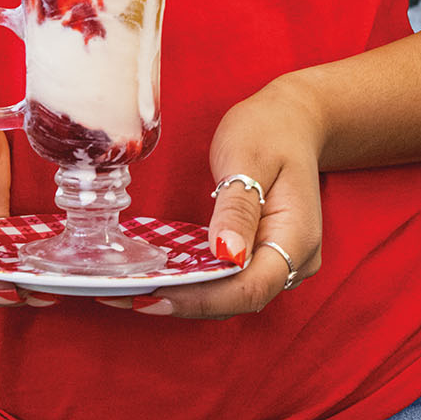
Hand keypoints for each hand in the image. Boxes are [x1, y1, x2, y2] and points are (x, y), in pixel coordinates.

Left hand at [101, 79, 323, 319]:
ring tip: (132, 290)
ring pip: (231, 293)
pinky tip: (159, 276)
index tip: (152, 296)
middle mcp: (294, 260)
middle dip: (184, 301)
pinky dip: (195, 280)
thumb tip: (226, 254)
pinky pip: (228, 278)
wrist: (292, 119)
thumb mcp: (248, 156)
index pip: (249, 288)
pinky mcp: (261, 255)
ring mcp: (280, 260)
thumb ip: (238, 207)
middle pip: (238, 298)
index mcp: (296, 238)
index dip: (201, 299)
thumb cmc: (269, 130)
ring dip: (185, 294)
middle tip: (125, 296)